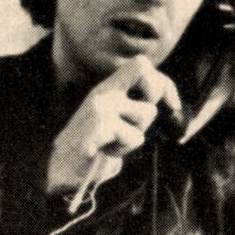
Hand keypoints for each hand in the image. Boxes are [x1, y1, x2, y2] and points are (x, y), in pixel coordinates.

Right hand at [46, 55, 182, 197]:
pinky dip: (123, 149)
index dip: (163, 84)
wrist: (61, 169)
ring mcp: (100, 106)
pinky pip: (134, 136)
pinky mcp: (99, 124)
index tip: (173, 105)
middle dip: (154, 92)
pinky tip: (104, 150)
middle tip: (138, 120)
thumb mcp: (118, 120)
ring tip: (113, 142)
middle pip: (142, 67)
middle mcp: (103, 91)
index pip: (141, 65)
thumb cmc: (95, 148)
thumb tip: (169, 100)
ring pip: (146, 112)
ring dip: (136, 134)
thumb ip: (135, 106)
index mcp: (108, 88)